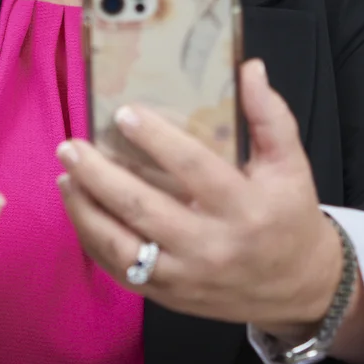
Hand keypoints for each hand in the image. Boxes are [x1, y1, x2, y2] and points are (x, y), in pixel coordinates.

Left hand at [55, 59, 345, 335]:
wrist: (297, 286)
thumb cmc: (288, 215)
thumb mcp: (290, 164)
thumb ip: (270, 115)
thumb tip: (249, 68)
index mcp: (245, 208)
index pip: (193, 168)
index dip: (156, 139)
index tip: (123, 113)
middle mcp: (211, 246)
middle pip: (143, 209)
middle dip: (100, 176)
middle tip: (72, 146)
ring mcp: (186, 276)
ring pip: (121, 246)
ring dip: (85, 210)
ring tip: (66, 176)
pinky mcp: (169, 295)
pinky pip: (120, 270)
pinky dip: (93, 239)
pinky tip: (80, 209)